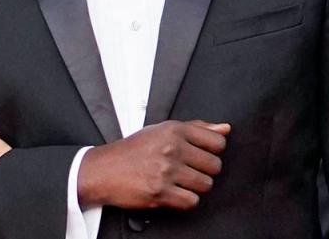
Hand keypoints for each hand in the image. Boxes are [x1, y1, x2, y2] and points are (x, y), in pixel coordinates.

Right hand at [78, 119, 230, 210]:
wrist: (103, 170)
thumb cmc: (132, 151)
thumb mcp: (160, 131)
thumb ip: (195, 128)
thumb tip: (225, 128)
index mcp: (173, 130)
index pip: (217, 141)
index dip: (212, 151)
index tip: (200, 154)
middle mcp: (171, 148)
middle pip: (215, 166)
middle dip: (203, 171)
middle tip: (186, 170)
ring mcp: (166, 170)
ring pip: (206, 184)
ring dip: (194, 187)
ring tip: (177, 181)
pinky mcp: (161, 192)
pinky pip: (192, 201)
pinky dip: (184, 200)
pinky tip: (171, 192)